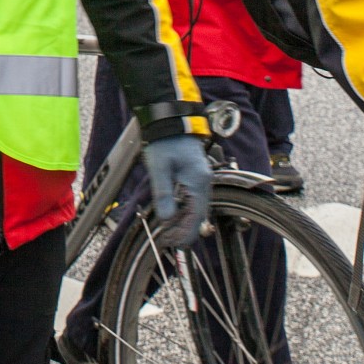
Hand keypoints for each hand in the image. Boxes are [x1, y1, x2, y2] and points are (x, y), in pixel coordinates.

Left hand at [143, 133, 211, 249]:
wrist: (169, 119)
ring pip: (197, 208)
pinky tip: (174, 214)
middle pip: (199, 215)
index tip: (173, 243)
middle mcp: (204, 182)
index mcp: (198, 182)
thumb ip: (163, 194)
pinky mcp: (197, 175)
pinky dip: (185, 210)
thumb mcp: (159, 168)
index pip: (195, 217)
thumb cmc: (163, 141)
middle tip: (169, 241)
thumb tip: (166, 219)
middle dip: (185, 230)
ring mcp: (202, 178)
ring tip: (169, 231)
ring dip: (185, 221)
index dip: (185, 232)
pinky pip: (194, 199)